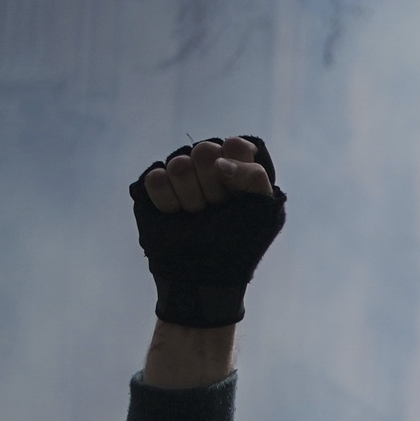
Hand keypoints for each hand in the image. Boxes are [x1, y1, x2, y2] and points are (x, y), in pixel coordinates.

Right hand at [130, 136, 284, 327]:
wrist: (204, 275)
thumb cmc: (238, 245)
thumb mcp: (263, 214)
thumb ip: (255, 177)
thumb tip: (219, 162)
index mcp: (239, 169)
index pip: (236, 145)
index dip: (236, 172)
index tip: (237, 197)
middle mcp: (210, 167)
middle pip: (205, 150)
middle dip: (213, 187)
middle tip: (216, 209)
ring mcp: (182, 174)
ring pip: (179, 163)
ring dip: (191, 198)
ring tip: (196, 215)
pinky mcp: (156, 185)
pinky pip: (156, 177)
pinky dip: (168, 202)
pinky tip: (175, 215)